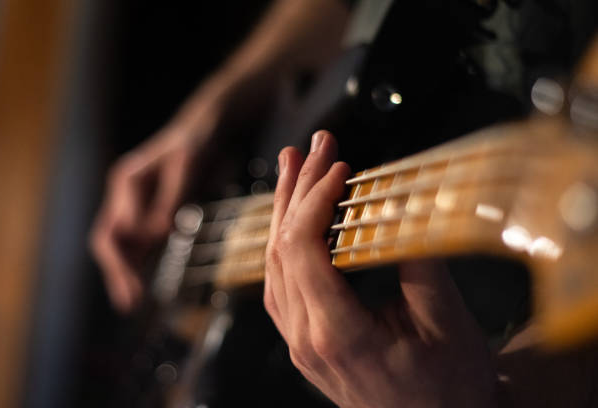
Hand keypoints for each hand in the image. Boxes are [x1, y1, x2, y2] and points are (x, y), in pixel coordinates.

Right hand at [90, 78, 229, 312]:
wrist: (207, 130)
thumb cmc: (196, 143)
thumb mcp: (186, 165)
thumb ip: (171, 198)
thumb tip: (156, 232)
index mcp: (126, 182)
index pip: (115, 229)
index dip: (123, 259)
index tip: (135, 283)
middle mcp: (125, 196)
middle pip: (110, 240)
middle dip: (117, 272)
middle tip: (129, 303)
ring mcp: (136, 206)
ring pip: (121, 246)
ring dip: (124, 273)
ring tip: (132, 302)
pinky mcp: (150, 213)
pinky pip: (138, 244)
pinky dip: (138, 265)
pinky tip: (144, 285)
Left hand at [264, 130, 497, 406]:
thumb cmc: (448, 389)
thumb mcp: (446, 323)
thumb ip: (417, 261)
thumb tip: (398, 206)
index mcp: (338, 334)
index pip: (303, 251)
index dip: (315, 200)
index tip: (338, 167)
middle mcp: (306, 339)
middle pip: (282, 250)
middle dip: (297, 191)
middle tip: (312, 147)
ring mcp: (299, 342)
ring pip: (274, 265)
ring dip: (286, 212)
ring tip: (294, 169)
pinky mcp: (304, 341)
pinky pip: (282, 283)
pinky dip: (287, 242)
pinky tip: (294, 218)